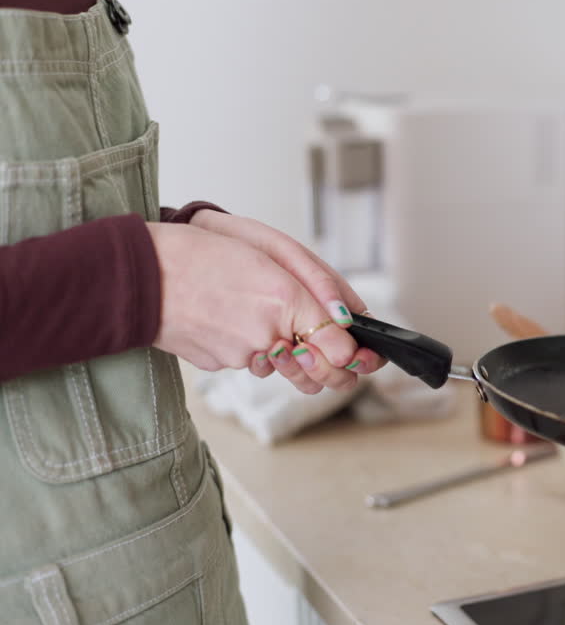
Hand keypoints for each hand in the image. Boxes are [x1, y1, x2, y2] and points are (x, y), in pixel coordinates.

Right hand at [147, 221, 369, 393]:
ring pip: (282, 364)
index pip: (339, 346)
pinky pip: (248, 358)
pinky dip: (250, 346)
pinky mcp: (218, 363)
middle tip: (346, 368)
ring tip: (285, 337)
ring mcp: (240, 354)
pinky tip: (235, 321)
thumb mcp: (267, 253)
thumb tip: (343, 319)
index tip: (363, 356)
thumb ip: (315, 287)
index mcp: (285, 299)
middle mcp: (266, 333)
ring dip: (289, 356)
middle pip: (317, 370)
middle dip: (334, 371)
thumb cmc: (202, 253)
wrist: (140, 274)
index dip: (355, 355)